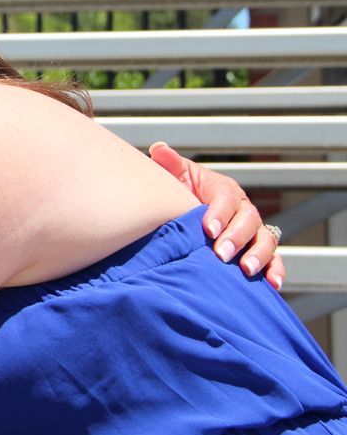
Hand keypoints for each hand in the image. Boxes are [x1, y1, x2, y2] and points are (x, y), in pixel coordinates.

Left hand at [149, 142, 283, 289]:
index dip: (219, 214)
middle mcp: (244, 209)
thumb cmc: (184, 192)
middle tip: (220, 253)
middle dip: (236, 238)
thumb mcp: (177, 177)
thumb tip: (158, 149)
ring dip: (259, 255)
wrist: (191, 211)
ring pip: (265, 240)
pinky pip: (274, 260)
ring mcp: (255, 230)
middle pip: (249, 221)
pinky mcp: (259, 249)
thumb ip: (170, 165)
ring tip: (246, 269)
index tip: (207, 229)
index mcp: (225, 190)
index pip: (226, 200)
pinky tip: (272, 284)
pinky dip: (276, 271)